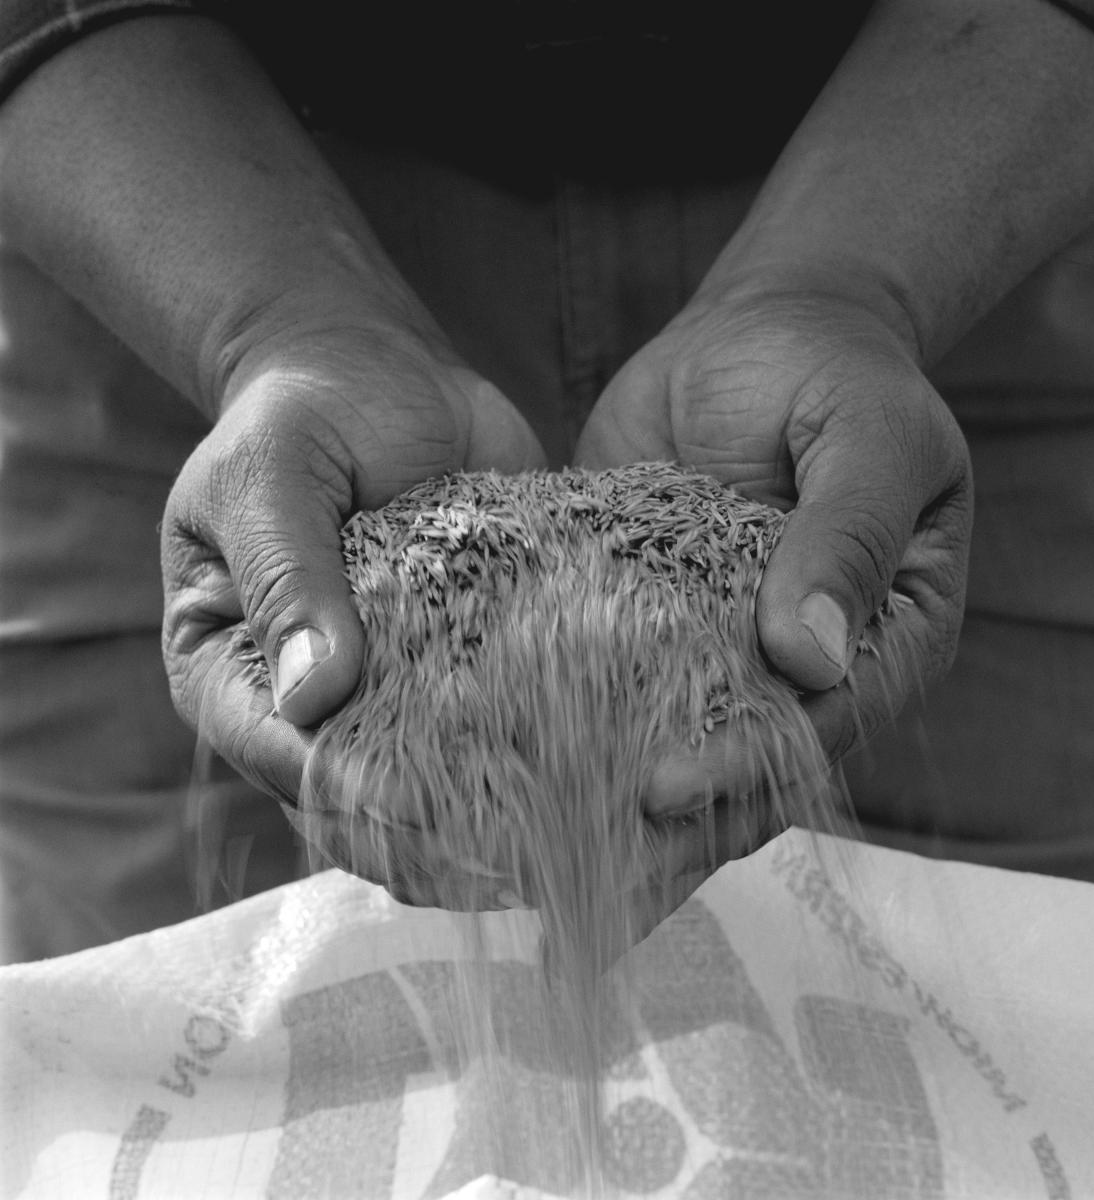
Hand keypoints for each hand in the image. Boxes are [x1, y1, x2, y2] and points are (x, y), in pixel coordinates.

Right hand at [161, 320, 545, 807]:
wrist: (373, 371)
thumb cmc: (302, 413)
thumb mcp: (269, 474)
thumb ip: (286, 575)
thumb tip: (313, 698)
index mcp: (230, 669)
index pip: (278, 758)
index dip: (347, 792)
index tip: (423, 804)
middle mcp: (305, 701)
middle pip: (354, 807)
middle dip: (427, 836)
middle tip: (515, 846)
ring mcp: (384, 692)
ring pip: (426, 793)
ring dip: (487, 820)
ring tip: (561, 829)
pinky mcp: (453, 669)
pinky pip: (485, 734)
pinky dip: (530, 760)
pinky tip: (591, 775)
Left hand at [575, 274, 971, 939]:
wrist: (769, 326)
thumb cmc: (839, 372)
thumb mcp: (869, 436)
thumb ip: (847, 535)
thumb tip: (812, 655)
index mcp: (884, 643)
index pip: (815, 730)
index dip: (743, 769)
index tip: (660, 791)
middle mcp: (804, 670)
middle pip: (741, 773)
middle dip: (665, 829)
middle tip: (576, 882)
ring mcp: (724, 653)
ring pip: (671, 749)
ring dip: (607, 805)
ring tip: (525, 859)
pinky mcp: (656, 624)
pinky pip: (614, 688)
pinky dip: (568, 729)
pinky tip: (500, 768)